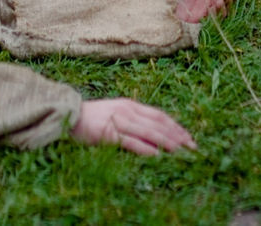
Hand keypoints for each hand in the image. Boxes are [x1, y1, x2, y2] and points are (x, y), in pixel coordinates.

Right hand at [71, 99, 196, 154]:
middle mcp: (128, 111)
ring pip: (149, 131)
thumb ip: (134, 120)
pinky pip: (131, 141)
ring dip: (167, 141)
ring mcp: (119, 121)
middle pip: (158, 123)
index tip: (188, 136)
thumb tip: (153, 133)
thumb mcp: (117, 112)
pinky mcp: (109, 133)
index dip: (175, 126)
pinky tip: (156, 155)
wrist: (68, 114)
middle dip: (177, 135)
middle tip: (192, 146)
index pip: (159, 115)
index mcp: (131, 105)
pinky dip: (145, 147)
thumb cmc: (93, 116)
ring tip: (180, 150)